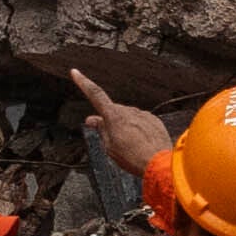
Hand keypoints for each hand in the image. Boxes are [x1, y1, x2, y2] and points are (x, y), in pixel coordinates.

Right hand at [65, 73, 178, 199]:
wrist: (160, 163)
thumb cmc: (134, 158)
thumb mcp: (109, 147)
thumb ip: (101, 130)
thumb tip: (93, 120)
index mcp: (113, 115)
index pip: (95, 94)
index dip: (83, 83)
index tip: (75, 72)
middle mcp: (128, 111)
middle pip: (113, 112)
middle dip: (109, 121)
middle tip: (111, 140)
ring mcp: (142, 115)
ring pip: (128, 117)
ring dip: (125, 128)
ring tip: (130, 147)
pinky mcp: (154, 120)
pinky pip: (141, 122)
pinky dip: (138, 130)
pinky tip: (141, 144)